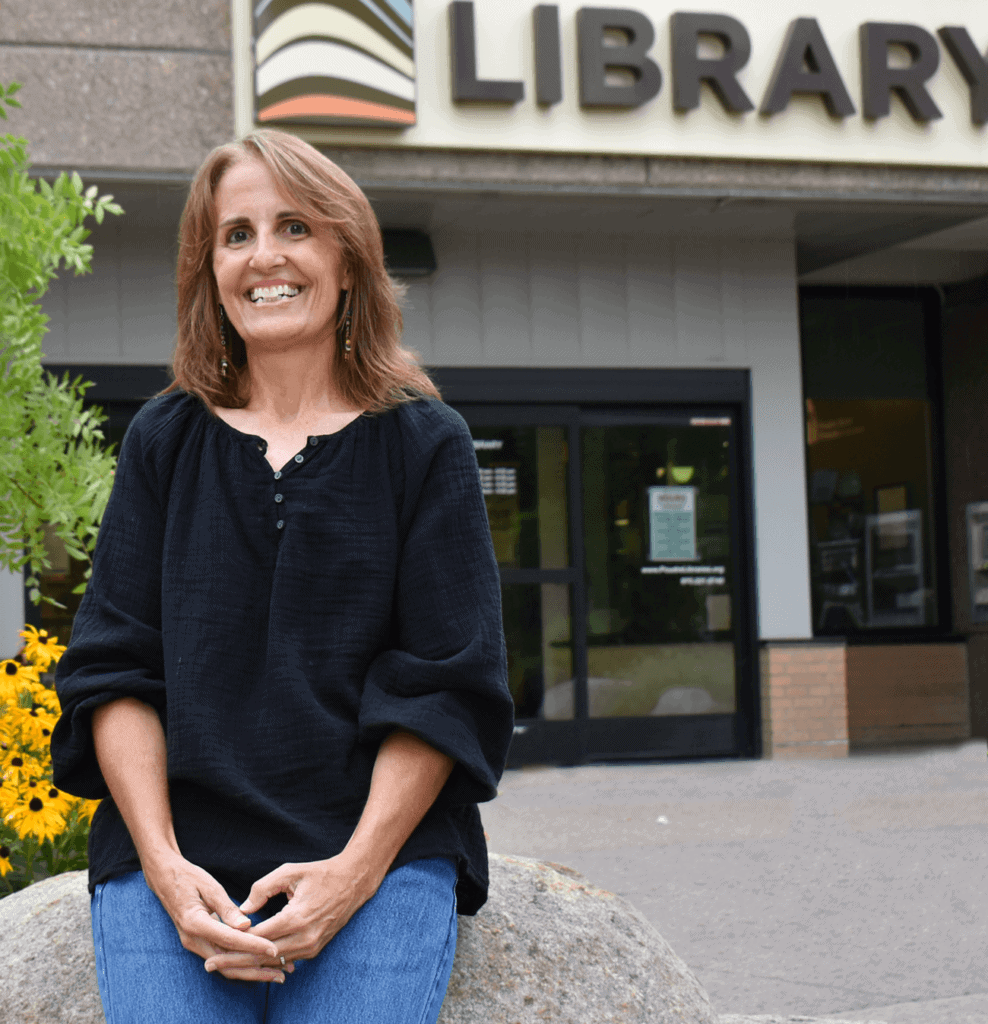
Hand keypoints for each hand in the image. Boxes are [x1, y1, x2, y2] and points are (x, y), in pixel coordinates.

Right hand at [144, 852, 290, 982]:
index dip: (253, 945)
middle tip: (283, 971)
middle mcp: (193, 940)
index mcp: (195, 923)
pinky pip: (222, 958)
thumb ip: (227, 908)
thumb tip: (246, 925)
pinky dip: (241, 962)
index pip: (229, 940)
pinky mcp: (200, 943)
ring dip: (251, 970)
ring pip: (226, 965)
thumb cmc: (188, 878)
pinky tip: (260, 962)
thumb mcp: (209, 886)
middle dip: (256, 968)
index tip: (274, 948)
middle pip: (228, 963)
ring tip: (277, 972)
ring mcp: (194, 944)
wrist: (164, 878)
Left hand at [202, 853, 380, 975]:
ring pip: (273, 962)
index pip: (257, 938)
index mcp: (296, 917)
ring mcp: (311, 947)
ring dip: (249, 963)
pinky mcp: (315, 950)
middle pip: (261, 956)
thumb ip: (263, 888)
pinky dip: (266, 961)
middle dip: (234, 961)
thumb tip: (242, 909)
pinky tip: (249, 961)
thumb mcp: (290, 872)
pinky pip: (286, 960)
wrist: (353, 882)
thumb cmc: (320, 873)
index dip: (233, 943)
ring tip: (224, 963)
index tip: (213, 946)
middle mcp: (304, 937)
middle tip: (209, 964)